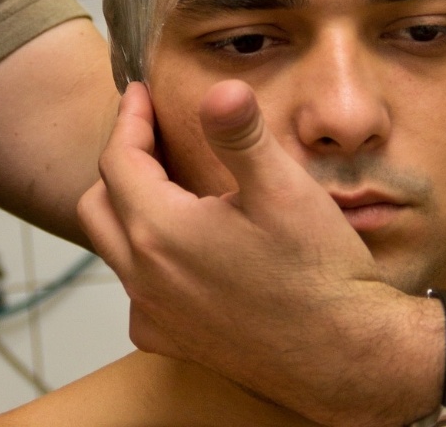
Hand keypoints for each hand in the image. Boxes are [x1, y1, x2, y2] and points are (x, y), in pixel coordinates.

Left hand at [78, 81, 432, 426]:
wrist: (346, 356)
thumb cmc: (318, 274)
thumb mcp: (283, 190)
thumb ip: (241, 134)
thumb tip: (221, 89)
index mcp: (160, 232)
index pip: (117, 160)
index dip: (128, 119)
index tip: (140, 93)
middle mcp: (144, 278)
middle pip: (100, 203)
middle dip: (120, 161)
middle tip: (152, 134)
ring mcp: (155, 315)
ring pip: (114, 247)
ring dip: (129, 209)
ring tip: (169, 183)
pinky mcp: (172, 341)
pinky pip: (137, 290)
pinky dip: (146, 257)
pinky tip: (184, 248)